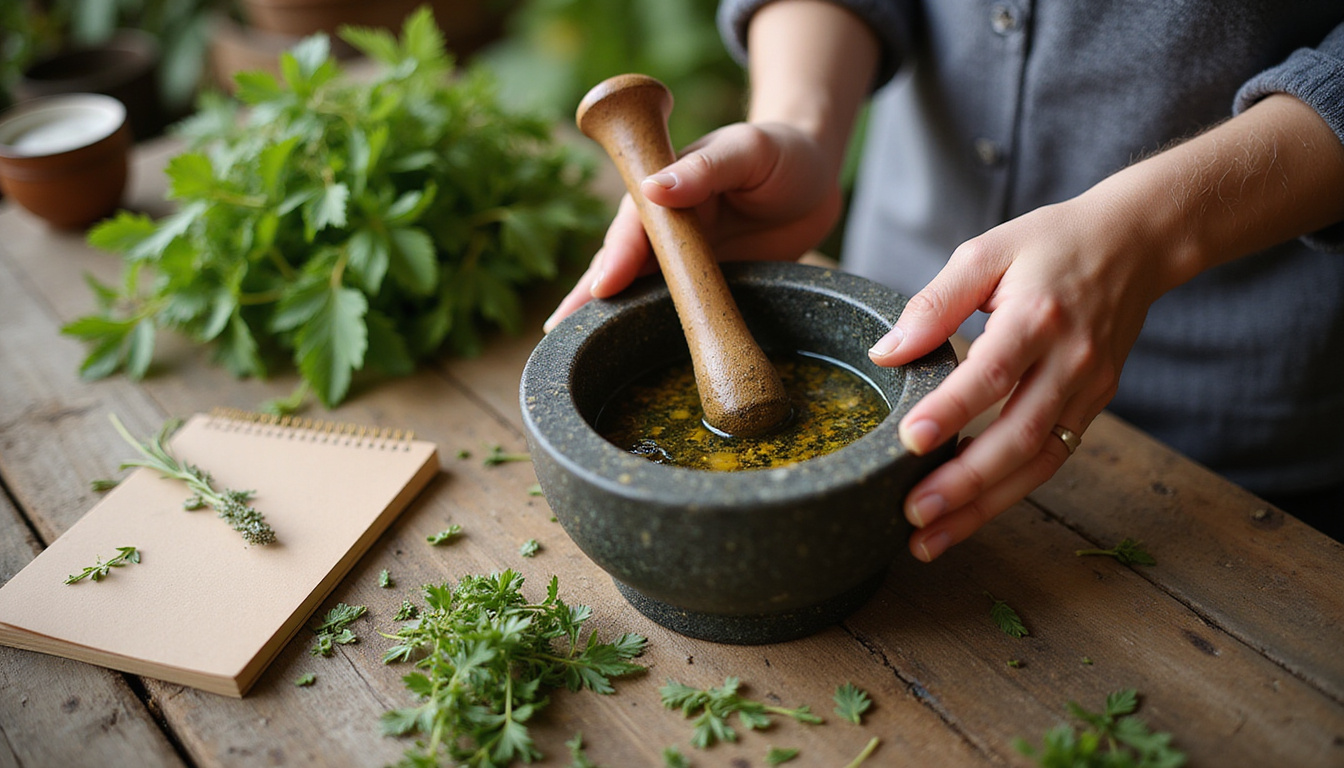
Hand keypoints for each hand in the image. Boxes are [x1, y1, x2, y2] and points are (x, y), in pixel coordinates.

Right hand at [544, 121, 842, 330]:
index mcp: (664, 192)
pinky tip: (623, 354)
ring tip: (572, 348)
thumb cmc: (777, 151)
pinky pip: (674, 310)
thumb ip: (705, 167)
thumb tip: (655, 187)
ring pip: (636, 291)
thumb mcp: (747, 150)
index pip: (632, 226)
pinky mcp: (702, 286)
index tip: (603, 286)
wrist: (814, 179)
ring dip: (606, 317)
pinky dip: (648, 331)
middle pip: (618, 264)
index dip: (617, 256)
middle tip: (558, 331)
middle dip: (586, 296)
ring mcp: (680, 261)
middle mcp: (663, 229)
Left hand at [869, 194, 1166, 561]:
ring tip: (929, 539)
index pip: (992, 372)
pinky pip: (1050, 458)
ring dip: (983, 507)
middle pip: (1018, 435)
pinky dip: (1009, 491)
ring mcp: (1089, 388)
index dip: (952, 409)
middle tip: (913, 514)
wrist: (1135, 243)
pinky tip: (967, 514)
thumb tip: (886, 353)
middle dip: (965, 483)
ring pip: (1038, 462)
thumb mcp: (986, 253)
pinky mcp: (1094, 405)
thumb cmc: (1049, 244)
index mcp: (1038, 315)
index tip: (910, 440)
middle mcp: (1070, 360)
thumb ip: (935, 303)